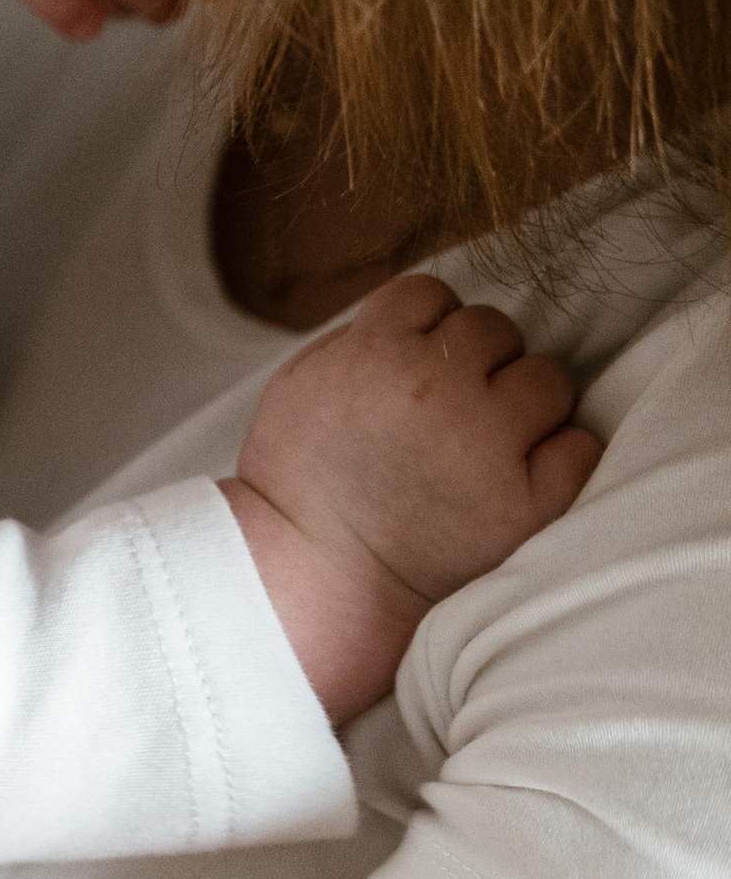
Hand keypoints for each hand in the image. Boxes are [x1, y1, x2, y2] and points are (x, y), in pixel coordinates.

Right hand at [222, 271, 600, 721]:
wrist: (312, 584)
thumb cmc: (300, 485)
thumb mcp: (301, 383)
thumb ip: (360, 337)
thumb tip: (427, 316)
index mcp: (376, 352)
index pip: (432, 295)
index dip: (424, 330)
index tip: (411, 371)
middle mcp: (437, 388)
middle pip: (493, 329)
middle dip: (474, 364)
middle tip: (445, 414)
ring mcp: (488, 445)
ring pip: (547, 377)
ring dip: (522, 402)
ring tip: (484, 445)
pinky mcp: (527, 503)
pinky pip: (579, 445)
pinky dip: (557, 456)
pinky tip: (519, 476)